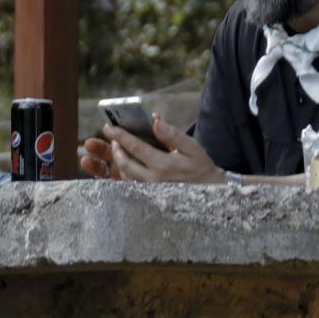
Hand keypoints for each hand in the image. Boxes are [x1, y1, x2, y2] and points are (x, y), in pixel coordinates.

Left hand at [86, 113, 223, 183]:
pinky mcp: (149, 197)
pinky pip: (130, 184)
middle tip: (112, 138)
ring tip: (117, 149)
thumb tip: (155, 120)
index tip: (109, 127)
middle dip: (114, 149)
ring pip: (125, 175)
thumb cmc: (200, 167)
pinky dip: (124, 173)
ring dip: (117, 161)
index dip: (120, 136)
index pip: (135, 147)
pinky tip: (126, 164)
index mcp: (163, 165)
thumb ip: (172, 134)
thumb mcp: (192, 147)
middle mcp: (153, 180)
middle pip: (124, 163)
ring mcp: (150, 190)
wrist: (209, 192)